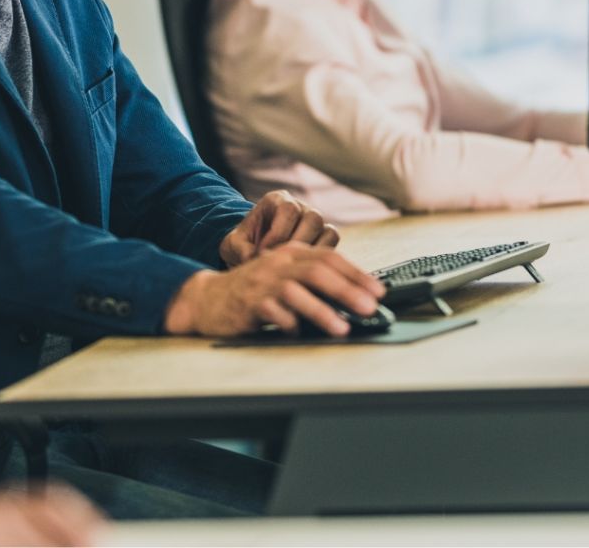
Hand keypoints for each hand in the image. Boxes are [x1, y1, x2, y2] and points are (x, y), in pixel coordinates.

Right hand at [164, 240, 383, 337]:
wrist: (209, 299)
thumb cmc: (254, 290)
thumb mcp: (284, 276)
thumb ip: (312, 280)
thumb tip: (356, 297)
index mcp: (290, 253)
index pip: (329, 257)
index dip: (357, 274)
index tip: (379, 291)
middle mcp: (278, 263)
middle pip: (318, 271)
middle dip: (348, 290)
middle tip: (370, 307)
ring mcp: (263, 282)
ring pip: (297, 291)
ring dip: (322, 311)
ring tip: (342, 328)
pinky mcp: (249, 303)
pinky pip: (274, 313)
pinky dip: (289, 324)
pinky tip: (299, 333)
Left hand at [219, 190, 337, 267]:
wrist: (251, 253)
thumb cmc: (243, 246)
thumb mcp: (233, 246)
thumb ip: (241, 250)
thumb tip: (253, 259)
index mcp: (277, 200)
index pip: (288, 210)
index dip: (278, 234)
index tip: (264, 254)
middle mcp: (300, 207)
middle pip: (313, 218)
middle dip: (297, 244)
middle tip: (281, 263)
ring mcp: (315, 222)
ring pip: (328, 232)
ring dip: (312, 253)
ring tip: (292, 270)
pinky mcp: (324, 240)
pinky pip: (333, 247)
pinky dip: (321, 261)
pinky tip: (302, 274)